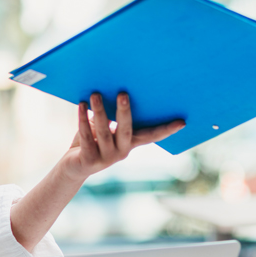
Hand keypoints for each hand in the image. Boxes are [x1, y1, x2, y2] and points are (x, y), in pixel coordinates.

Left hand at [62, 92, 184, 181]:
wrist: (73, 167)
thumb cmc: (90, 142)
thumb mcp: (103, 128)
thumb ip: (109, 116)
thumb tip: (113, 89)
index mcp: (129, 143)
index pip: (151, 136)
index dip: (166, 130)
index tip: (182, 122)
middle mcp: (121, 152)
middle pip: (127, 131)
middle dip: (125, 112)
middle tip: (123, 93)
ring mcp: (106, 158)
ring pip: (105, 132)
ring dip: (100, 111)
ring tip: (95, 94)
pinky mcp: (90, 160)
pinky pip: (87, 136)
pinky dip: (83, 119)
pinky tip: (81, 105)